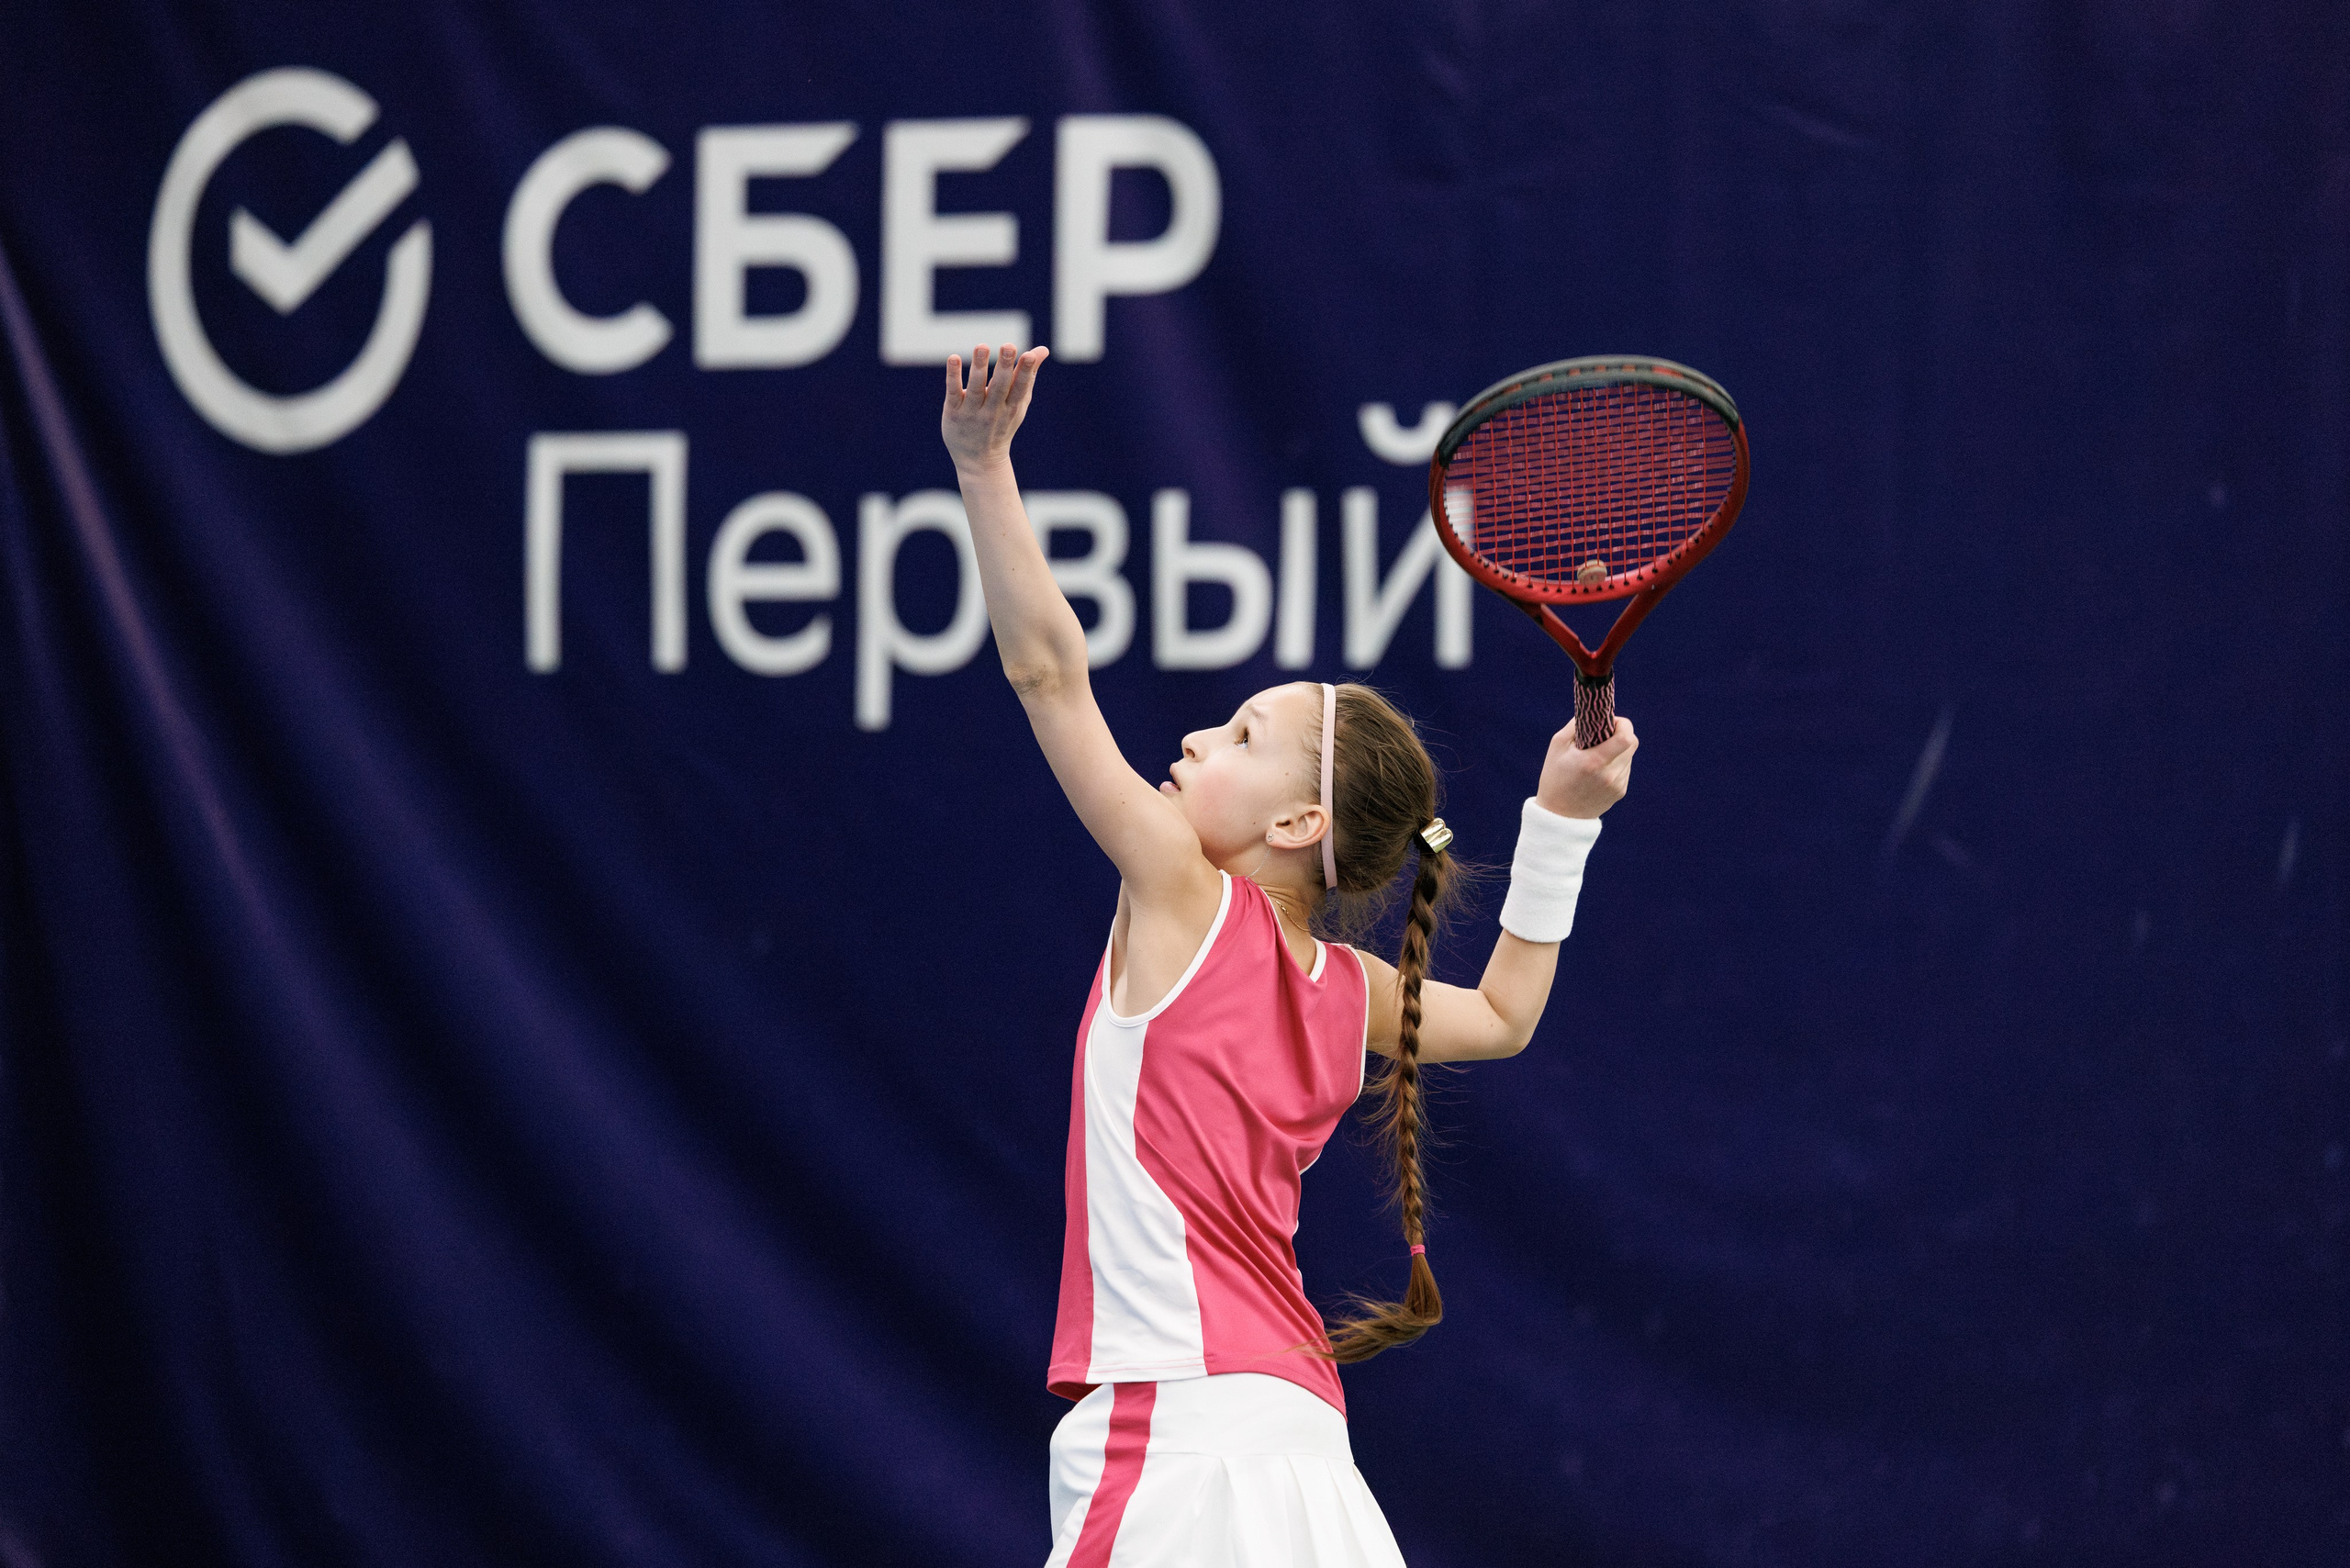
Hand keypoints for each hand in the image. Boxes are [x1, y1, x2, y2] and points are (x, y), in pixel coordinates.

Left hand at [942, 343, 1048, 474]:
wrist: (980, 461)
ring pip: (976, 388)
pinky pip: (953, 392)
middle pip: (1000, 387)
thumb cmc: (1002, 425)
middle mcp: (993, 411)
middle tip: (1008, 346)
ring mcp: (972, 413)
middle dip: (1005, 367)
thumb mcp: (1019, 404)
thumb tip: (1042, 349)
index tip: (1029, 355)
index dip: (1025, 372)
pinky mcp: (953, 413)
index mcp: (1012, 408)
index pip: (1020, 388)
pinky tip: (954, 359)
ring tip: (982, 346)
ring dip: (979, 367)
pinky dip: (953, 376)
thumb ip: (1029, 376)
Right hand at [1533, 714, 1636, 818]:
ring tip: (1598, 754)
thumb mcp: (1557, 746)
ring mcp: (1617, 785)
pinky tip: (1599, 769)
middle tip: (1605, 732)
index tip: (1611, 721)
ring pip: (1629, 756)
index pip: (1626, 737)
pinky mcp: (1620, 792)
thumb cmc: (1555, 778)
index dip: (1623, 724)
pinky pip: (1625, 769)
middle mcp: (1609, 775)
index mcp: (1594, 762)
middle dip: (1621, 733)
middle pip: (1632, 743)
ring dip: (1618, 749)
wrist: (1559, 816)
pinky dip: (1616, 763)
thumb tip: (1593, 711)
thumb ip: (1576, 725)